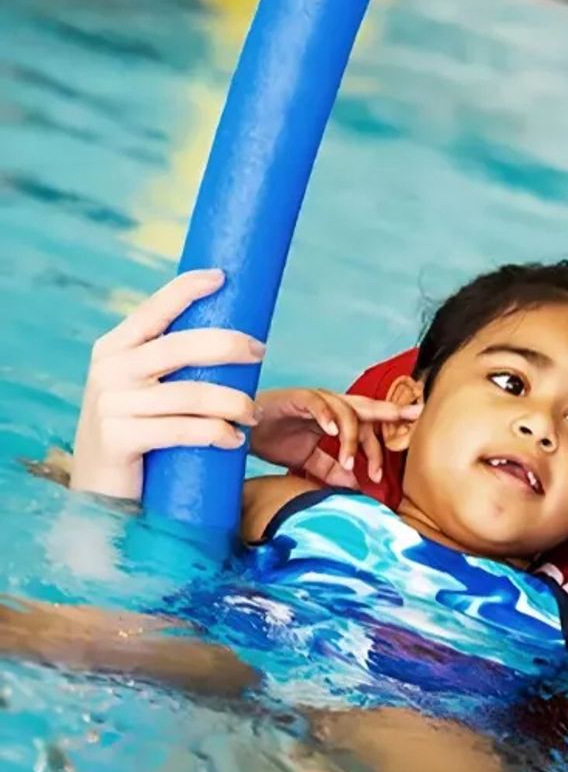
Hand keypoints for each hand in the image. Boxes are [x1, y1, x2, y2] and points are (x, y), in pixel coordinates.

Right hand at [71, 269, 264, 500]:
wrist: (103, 495)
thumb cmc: (139, 438)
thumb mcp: (147, 393)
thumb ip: (172, 366)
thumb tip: (232, 340)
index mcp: (114, 348)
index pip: (154, 310)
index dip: (186, 289)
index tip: (222, 277)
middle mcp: (108, 369)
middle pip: (181, 346)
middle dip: (229, 345)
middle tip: (260, 352)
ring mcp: (110, 403)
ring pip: (191, 393)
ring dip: (233, 402)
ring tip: (251, 412)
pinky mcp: (117, 438)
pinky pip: (182, 429)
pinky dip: (216, 433)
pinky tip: (234, 440)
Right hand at [250, 388, 418, 487]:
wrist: (243, 430)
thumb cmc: (277, 440)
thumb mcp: (310, 461)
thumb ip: (334, 470)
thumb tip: (358, 487)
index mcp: (339, 418)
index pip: (371, 422)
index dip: (390, 431)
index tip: (408, 443)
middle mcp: (332, 405)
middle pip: (368, 407)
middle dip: (392, 410)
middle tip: (413, 416)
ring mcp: (315, 400)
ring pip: (345, 411)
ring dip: (351, 439)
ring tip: (349, 462)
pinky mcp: (295, 398)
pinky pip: (316, 403)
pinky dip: (326, 416)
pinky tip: (332, 430)